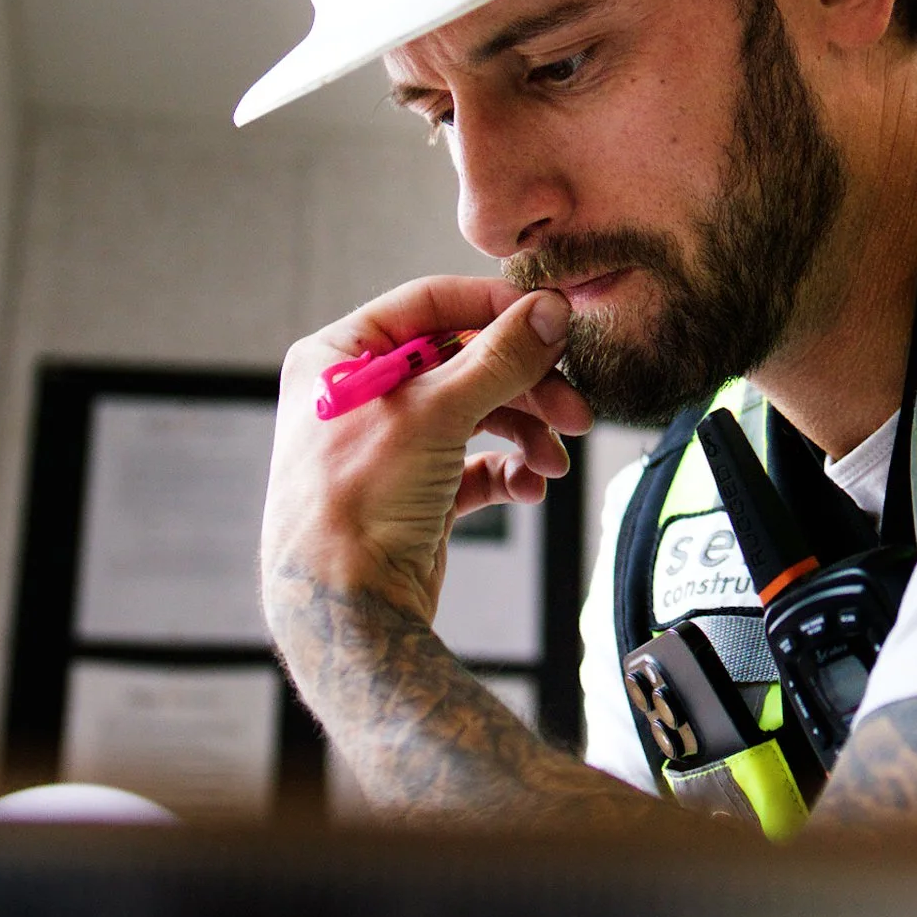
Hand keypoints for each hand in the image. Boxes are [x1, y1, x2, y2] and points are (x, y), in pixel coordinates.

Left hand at [261, 276, 592, 634]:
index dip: (495, 309)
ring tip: (554, 463)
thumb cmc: (359, 503)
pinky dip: (507, 472)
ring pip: (477, 415)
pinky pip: (474, 465)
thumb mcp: (435, 413)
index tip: (553, 320)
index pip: (429, 305)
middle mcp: (362, 395)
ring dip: (526, 433)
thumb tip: (550, 311)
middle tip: (575, 409)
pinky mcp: (415, 491)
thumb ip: (500, 357)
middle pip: (464, 362)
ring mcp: (390, 445)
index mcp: (340, 357)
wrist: (347, 612)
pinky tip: (529, 489)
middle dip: (526, 388)